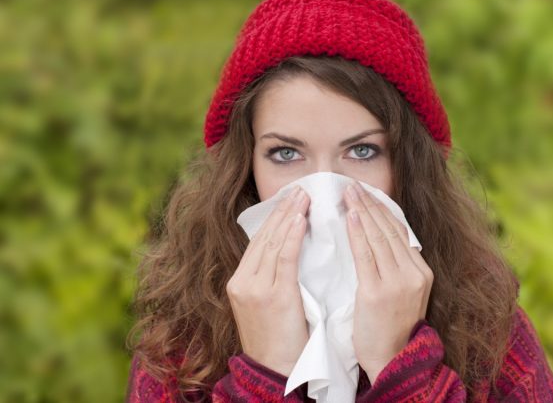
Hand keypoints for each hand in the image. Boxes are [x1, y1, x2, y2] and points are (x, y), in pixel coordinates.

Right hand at [226, 186, 309, 376]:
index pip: (258, 242)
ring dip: (289, 215)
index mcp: (239, 282)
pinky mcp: (272, 296)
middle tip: (299, 189)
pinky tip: (301, 218)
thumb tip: (291, 251)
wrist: (276, 373)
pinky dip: (292, 235)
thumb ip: (273, 280)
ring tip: (304, 195)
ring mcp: (254, 288)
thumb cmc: (280, 343)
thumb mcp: (268, 306)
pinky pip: (283, 258)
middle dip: (282, 210)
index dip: (275, 219)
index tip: (290, 200)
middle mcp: (242, 281)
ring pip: (272, 242)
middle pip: (263, 237)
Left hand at [343, 182, 432, 383]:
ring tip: (348, 193)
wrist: (393, 361)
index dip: (383, 210)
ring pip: (379, 237)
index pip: (401, 232)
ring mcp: (398, 283)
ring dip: (363, 211)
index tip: (368, 193)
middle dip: (371, 204)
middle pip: (390, 230)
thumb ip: (396, 268)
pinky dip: (358, 233)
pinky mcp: (377, 292)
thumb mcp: (404, 294)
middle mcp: (414, 274)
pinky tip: (351, 217)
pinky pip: (366, 255)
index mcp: (422, 272)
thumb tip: (377, 240)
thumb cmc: (391, 329)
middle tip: (352, 185)